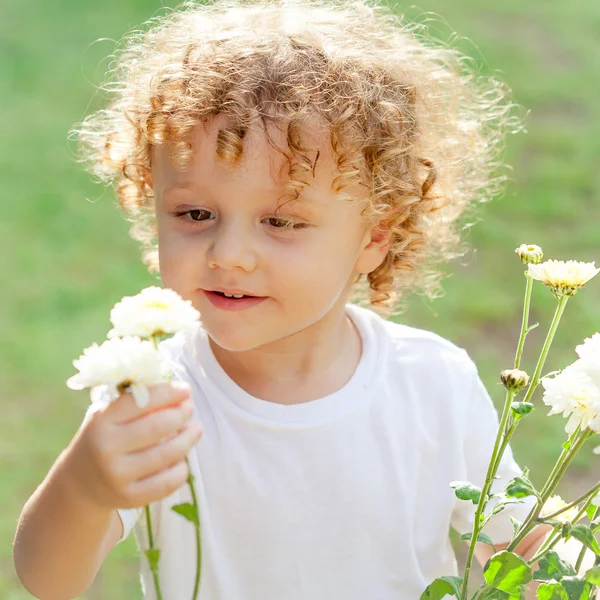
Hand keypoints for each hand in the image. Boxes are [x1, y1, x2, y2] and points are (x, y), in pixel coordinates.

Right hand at [64, 382, 203, 509]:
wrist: (79, 483)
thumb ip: (136, 402)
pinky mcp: (129, 497)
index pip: (141, 401)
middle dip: (181, 414)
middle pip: (158, 427)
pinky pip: (167, 482)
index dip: (168, 393)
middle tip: (190, 409)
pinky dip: (182, 468)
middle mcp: (107, 448)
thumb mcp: (108, 416)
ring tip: (196, 429)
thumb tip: (177, 391)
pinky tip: (183, 460)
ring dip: (188, 439)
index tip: (186, 389)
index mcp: (101, 421)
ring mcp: (117, 475)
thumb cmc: (103, 438)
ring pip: (168, 454)